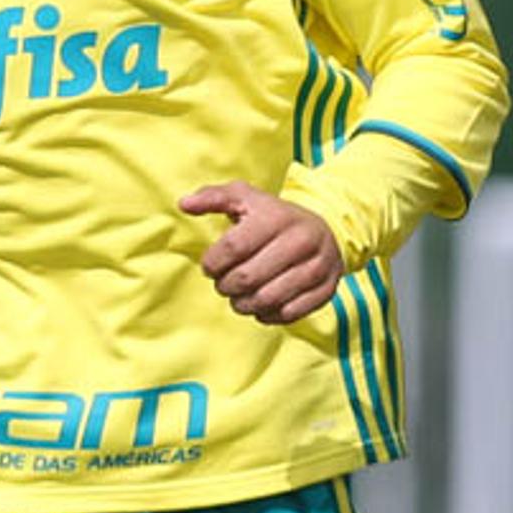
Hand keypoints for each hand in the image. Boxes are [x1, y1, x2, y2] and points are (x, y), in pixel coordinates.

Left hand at [181, 182, 343, 323]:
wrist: (328, 231)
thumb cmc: (275, 217)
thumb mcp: (246, 198)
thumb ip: (213, 197)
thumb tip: (184, 204)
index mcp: (277, 217)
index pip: (232, 249)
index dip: (212, 264)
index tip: (211, 266)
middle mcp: (301, 241)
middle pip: (247, 278)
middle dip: (226, 287)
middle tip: (225, 283)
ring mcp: (317, 267)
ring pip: (266, 300)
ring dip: (243, 304)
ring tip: (239, 297)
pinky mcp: (326, 289)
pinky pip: (288, 313)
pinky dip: (267, 315)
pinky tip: (261, 305)